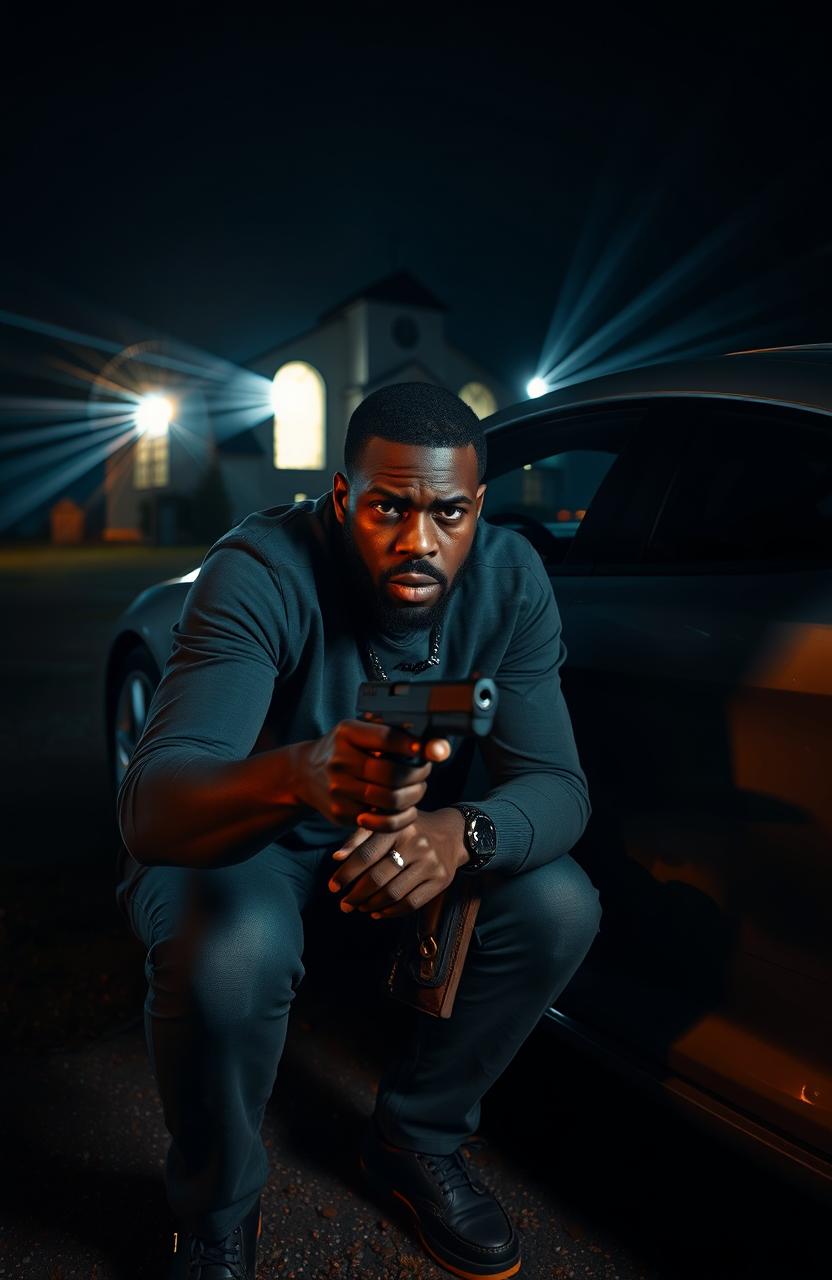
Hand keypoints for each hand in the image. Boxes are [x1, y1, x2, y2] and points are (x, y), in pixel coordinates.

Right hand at [293, 721, 449, 831]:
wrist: (304, 774)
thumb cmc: (343, 749)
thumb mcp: (357, 731)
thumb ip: (389, 733)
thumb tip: (434, 744)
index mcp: (347, 733)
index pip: (386, 738)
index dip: (413, 745)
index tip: (432, 750)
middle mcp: (339, 761)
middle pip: (392, 774)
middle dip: (418, 774)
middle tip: (425, 771)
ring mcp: (337, 790)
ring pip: (390, 800)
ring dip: (414, 796)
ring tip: (417, 789)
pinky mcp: (340, 814)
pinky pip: (381, 822)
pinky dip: (401, 817)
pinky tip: (406, 808)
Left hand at [327, 807, 467, 917]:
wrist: (452, 832)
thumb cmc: (409, 829)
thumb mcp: (386, 825)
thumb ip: (359, 838)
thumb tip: (337, 857)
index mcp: (397, 828)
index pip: (366, 855)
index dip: (346, 874)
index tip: (333, 887)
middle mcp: (416, 844)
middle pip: (378, 878)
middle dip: (356, 895)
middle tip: (344, 904)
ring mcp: (430, 863)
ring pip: (393, 894)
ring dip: (371, 905)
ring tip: (359, 907)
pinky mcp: (441, 880)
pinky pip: (411, 904)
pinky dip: (390, 912)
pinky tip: (378, 912)